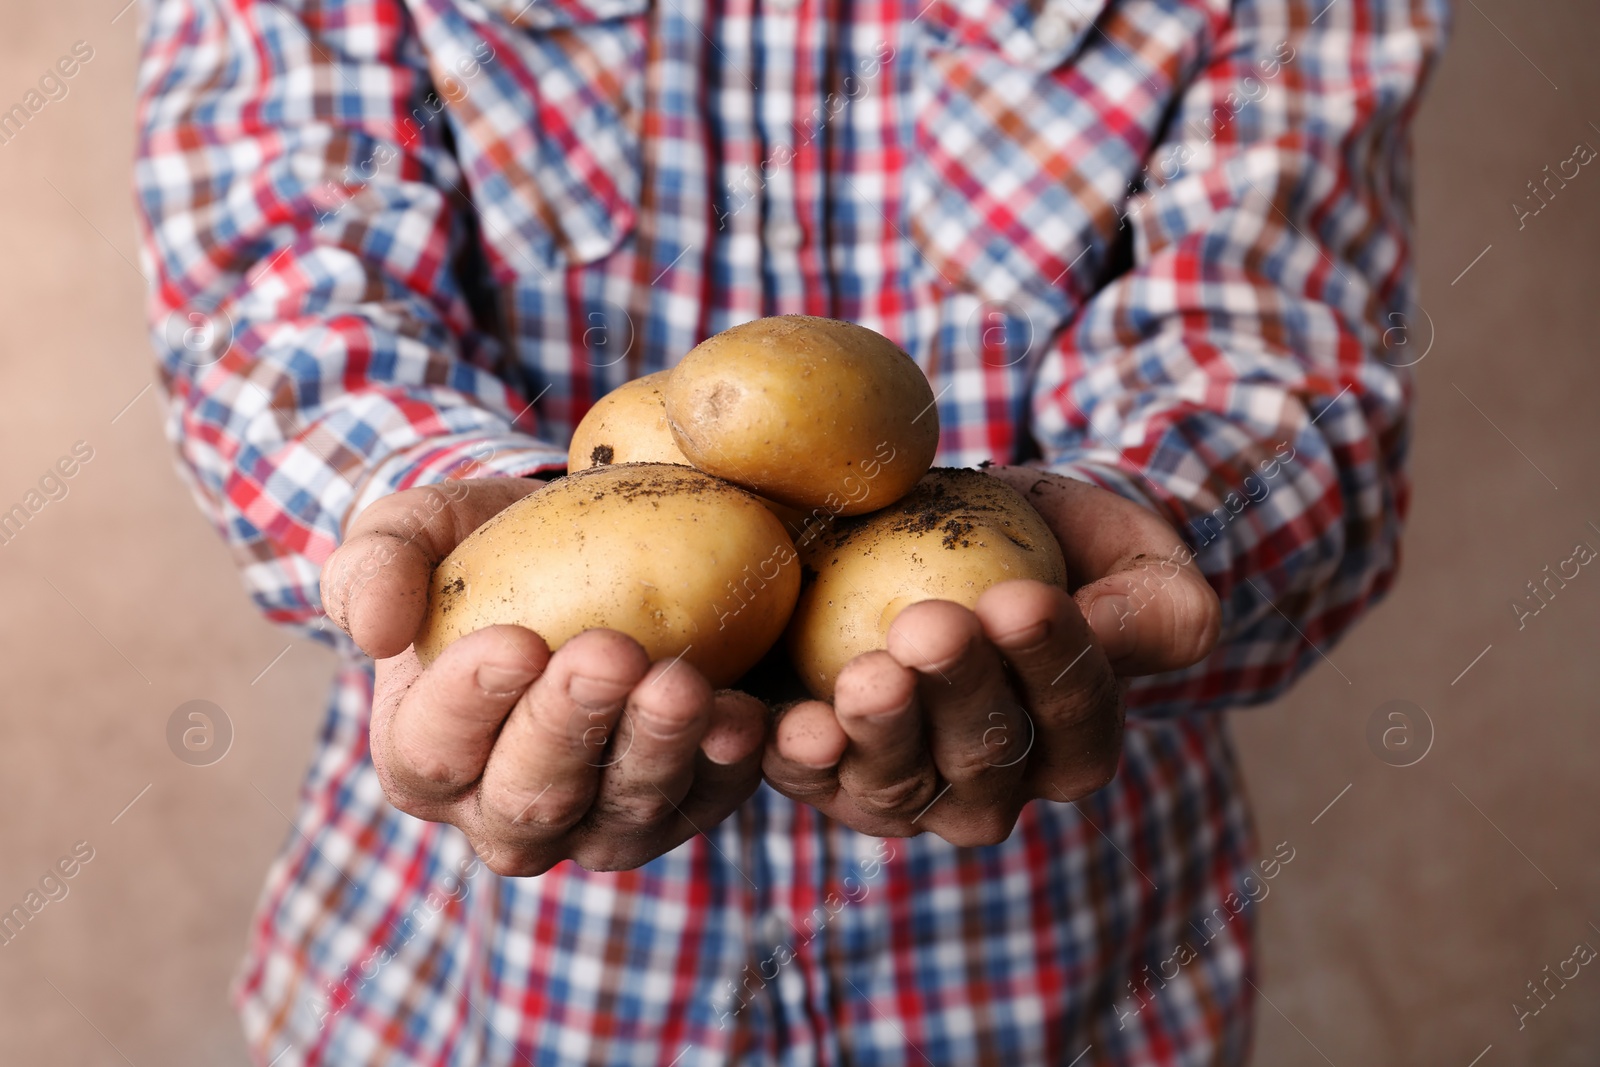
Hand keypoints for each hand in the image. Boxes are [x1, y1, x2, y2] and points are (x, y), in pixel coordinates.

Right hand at [320, 478, 768, 873]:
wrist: (585, 553)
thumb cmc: (481, 550)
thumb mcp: (411, 533)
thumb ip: (372, 566)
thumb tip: (374, 628)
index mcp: (423, 757)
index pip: (433, 749)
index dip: (471, 702)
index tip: (517, 641)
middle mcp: (506, 812)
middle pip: (533, 797)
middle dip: (572, 726)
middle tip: (610, 654)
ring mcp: (600, 821)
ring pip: (626, 811)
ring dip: (660, 750)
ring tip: (684, 686)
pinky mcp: (686, 805)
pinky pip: (714, 799)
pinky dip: (741, 764)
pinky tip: (759, 719)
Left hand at [762, 466, 1220, 845]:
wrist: (946, 532)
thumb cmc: (1057, 543)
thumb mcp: (1131, 554)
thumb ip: (1153, 602)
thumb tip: (1105, 631)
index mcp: (1074, 746)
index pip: (1076, 721)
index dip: (1055, 668)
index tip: (1022, 599)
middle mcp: (991, 789)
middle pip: (982, 765)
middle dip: (959, 698)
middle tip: (933, 628)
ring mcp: (904, 788)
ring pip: (897, 787)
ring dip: (877, 735)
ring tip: (864, 678)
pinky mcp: (825, 770)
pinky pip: (810, 779)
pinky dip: (797, 757)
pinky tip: (787, 723)